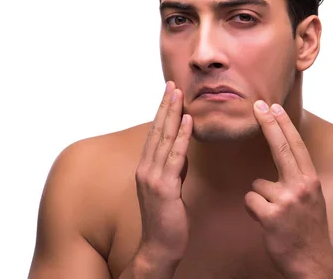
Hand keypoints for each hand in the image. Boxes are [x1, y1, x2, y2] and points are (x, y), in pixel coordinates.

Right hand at [134, 81, 192, 265]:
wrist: (159, 246)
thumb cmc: (167, 219)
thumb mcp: (171, 188)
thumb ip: (174, 168)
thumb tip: (182, 150)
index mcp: (146, 168)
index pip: (154, 134)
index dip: (162, 112)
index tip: (169, 93)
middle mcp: (145, 169)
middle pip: (156, 131)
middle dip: (165, 106)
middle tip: (172, 85)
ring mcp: (152, 178)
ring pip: (163, 139)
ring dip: (172, 115)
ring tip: (178, 95)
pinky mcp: (163, 188)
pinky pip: (174, 157)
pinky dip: (181, 137)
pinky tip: (188, 122)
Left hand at [244, 101, 332, 277]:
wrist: (314, 263)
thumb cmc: (309, 229)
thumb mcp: (312, 198)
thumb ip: (298, 177)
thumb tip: (283, 156)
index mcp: (311, 180)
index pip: (295, 145)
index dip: (283, 124)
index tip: (273, 106)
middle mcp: (301, 186)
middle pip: (279, 148)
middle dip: (268, 123)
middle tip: (257, 105)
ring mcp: (287, 201)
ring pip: (257, 184)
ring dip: (260, 199)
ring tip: (275, 216)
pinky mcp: (271, 216)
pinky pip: (250, 201)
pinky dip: (254, 211)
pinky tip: (267, 223)